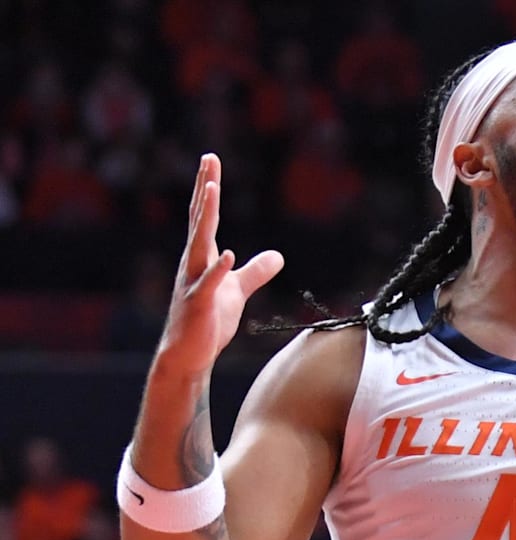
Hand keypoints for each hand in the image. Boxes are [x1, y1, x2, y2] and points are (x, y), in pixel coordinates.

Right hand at [155, 154, 283, 374]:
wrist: (188, 355)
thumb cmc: (208, 322)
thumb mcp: (238, 291)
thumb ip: (256, 271)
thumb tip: (278, 256)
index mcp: (203, 258)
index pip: (205, 217)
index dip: (208, 189)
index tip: (211, 161)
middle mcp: (194, 264)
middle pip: (201, 220)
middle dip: (205, 189)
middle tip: (209, 159)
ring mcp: (194, 282)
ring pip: (200, 243)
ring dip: (206, 217)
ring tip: (212, 189)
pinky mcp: (198, 305)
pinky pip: (208, 284)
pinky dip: (218, 269)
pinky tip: (227, 254)